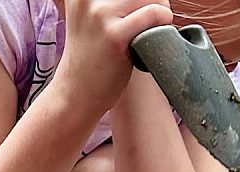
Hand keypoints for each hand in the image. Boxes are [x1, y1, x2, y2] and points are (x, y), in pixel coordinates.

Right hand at [56, 0, 175, 117]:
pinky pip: (154, 13)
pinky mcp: (114, 35)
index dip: (138, 0)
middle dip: (150, 1)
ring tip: (145, 33)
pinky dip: (163, 22)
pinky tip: (153, 37)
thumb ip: (111, 2)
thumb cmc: (92, 56)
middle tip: (144, 24)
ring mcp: (99, 14)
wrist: (76, 94)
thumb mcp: (91, 16)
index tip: (134, 13)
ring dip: (159, 12)